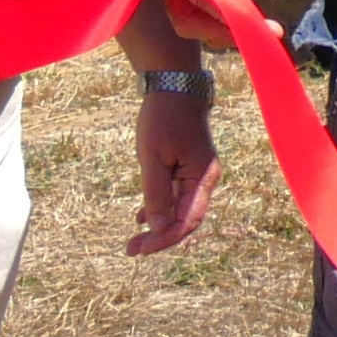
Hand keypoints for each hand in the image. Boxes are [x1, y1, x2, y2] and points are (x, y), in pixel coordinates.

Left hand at [126, 83, 221, 256]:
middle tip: (131, 250)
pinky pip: (177, 196)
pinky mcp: (188, 167)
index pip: (187, 221)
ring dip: (159, 226)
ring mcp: (197, 174)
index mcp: (201, 177)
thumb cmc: (163, 118)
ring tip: (134, 241)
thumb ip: (156, 194)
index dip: (164, 239)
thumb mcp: (152, 157)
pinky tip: (141, 218)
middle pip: (185, 220)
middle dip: (160, 237)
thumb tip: (158, 228)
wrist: (175, 86)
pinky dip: (160, 208)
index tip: (140, 249)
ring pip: (180, 210)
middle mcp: (204, 180)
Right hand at [168, 0, 265, 42]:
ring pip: (205, 26)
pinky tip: (268, 28)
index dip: (212, 10)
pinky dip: (240, 26)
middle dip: (222, 31)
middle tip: (259, 31)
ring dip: (234, 32)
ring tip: (271, 30)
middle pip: (189, 21)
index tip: (239, 16)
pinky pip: (221, 21)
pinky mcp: (211, 1)